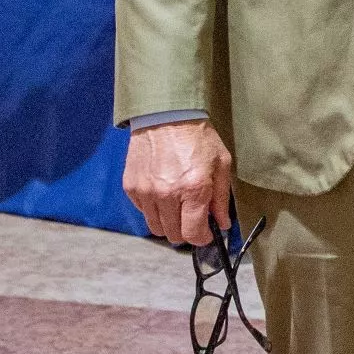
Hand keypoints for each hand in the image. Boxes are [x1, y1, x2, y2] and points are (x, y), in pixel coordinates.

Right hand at [123, 117, 235, 246]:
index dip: (202, 238)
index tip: (207, 234)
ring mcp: (146, 192)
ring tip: (178, 205)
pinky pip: (143, 211)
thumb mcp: (221, 164)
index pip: (193, 233)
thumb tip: (222, 223)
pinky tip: (163, 193)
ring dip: (169, 223)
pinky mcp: (131, 187)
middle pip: (173, 235)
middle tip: (193, 218)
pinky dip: (153, 209)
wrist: (166, 115)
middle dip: (186, 231)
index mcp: (193, 190)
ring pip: (156, 227)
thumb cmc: (198, 137)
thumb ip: (221, 198)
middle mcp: (167, 195)